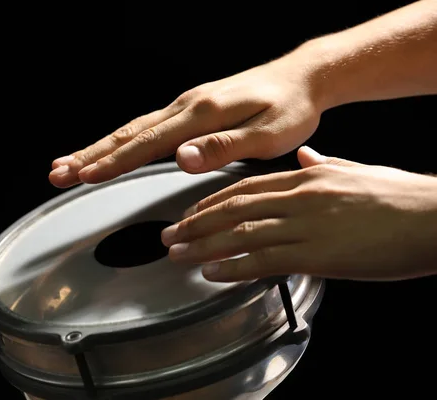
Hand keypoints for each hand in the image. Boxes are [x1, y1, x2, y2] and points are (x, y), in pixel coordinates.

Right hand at [49, 50, 323, 187]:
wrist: (302, 78)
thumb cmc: (290, 108)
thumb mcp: (268, 134)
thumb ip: (223, 148)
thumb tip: (182, 158)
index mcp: (201, 115)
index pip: (147, 143)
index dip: (113, 163)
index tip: (84, 176)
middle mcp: (186, 106)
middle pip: (128, 134)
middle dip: (90, 155)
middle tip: (57, 173)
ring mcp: (186, 106)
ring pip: (132, 130)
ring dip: (98, 148)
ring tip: (69, 163)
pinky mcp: (190, 110)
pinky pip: (146, 127)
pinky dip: (121, 142)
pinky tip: (111, 150)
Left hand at [160, 147, 436, 281]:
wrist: (435, 218)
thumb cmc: (402, 197)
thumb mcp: (357, 170)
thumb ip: (325, 165)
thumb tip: (307, 155)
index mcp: (307, 178)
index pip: (244, 188)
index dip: (211, 202)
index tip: (190, 213)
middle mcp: (300, 198)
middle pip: (233, 209)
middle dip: (195, 223)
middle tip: (170, 235)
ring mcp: (307, 226)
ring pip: (241, 234)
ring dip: (203, 246)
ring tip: (178, 255)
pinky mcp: (318, 255)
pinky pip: (264, 260)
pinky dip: (233, 267)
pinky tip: (212, 273)